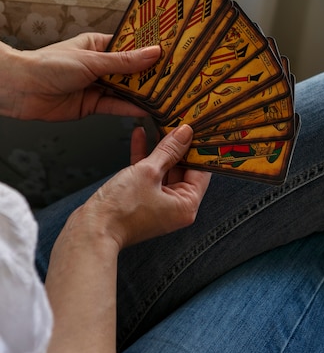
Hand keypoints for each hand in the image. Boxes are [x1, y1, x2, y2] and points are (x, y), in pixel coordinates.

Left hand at [0, 33, 160, 120]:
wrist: (20, 89)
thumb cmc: (49, 65)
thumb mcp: (92, 60)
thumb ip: (124, 62)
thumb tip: (152, 53)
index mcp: (98, 46)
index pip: (129, 47)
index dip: (148, 50)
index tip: (170, 53)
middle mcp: (99, 66)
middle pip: (130, 71)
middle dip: (149, 75)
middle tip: (174, 77)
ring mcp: (96, 87)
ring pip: (125, 90)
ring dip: (142, 94)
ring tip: (165, 95)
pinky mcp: (92, 106)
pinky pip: (115, 107)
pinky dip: (129, 109)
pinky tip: (146, 109)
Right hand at [60, 124, 210, 250]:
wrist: (92, 230)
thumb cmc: (120, 210)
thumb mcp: (148, 171)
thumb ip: (168, 150)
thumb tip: (184, 133)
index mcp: (187, 205)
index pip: (201, 171)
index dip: (198, 148)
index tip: (196, 128)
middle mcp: (176, 207)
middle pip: (183, 169)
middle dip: (177, 145)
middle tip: (177, 122)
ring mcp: (159, 204)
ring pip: (164, 169)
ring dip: (160, 148)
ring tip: (160, 124)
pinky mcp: (143, 200)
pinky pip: (149, 175)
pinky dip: (145, 157)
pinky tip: (140, 135)